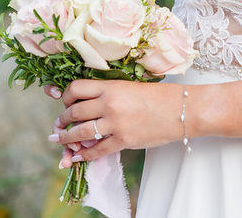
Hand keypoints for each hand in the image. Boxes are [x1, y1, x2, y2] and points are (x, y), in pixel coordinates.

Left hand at [45, 79, 183, 162]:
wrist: (182, 109)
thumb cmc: (160, 96)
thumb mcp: (131, 87)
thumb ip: (110, 95)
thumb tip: (90, 106)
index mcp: (111, 86)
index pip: (76, 88)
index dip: (66, 97)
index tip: (66, 102)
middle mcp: (109, 103)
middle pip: (74, 112)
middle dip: (63, 119)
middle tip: (59, 124)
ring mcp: (115, 123)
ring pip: (80, 132)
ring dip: (66, 137)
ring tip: (61, 140)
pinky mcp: (123, 140)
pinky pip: (96, 150)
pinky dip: (84, 154)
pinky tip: (77, 155)